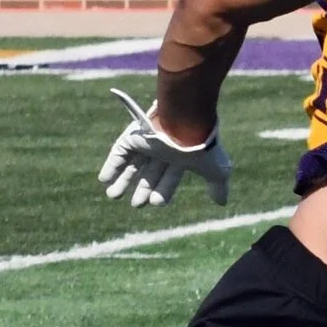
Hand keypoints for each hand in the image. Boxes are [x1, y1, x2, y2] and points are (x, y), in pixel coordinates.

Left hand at [97, 88, 231, 207]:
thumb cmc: (202, 147)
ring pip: (133, 164)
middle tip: (136, 204)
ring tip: (113, 195)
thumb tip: (222, 202)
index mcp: (182, 157)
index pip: (170, 177)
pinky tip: (104, 180)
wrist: (186, 122)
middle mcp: (164, 150)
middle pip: (150, 173)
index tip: (155, 203)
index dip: (163, 191)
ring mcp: (148, 143)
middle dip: (143, 189)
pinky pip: (119, 152)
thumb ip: (218, 185)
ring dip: (123, 180)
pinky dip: (111, 165)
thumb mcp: (215, 170)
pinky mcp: (133, 137)